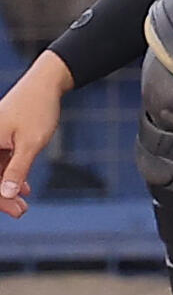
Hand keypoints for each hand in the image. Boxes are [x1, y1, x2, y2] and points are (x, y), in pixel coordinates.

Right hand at [0, 51, 71, 217]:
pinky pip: (0, 161)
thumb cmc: (38, 108)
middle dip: (1, 196)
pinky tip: (24, 188)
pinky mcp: (0, 136)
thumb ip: (17, 170)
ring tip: (23, 205)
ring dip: (7, 188)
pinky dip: (11, 174)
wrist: (47, 82)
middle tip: (21, 211)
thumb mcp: (30, 143)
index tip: (13, 210)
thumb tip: (5, 194)